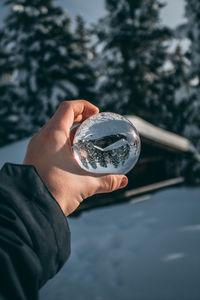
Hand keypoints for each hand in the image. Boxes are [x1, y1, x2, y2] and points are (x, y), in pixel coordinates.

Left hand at [23, 100, 127, 215]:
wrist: (31, 209)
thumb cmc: (55, 193)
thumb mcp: (85, 185)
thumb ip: (106, 181)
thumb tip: (123, 181)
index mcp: (53, 136)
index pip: (68, 108)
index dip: (84, 106)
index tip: (96, 113)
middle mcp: (42, 138)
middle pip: (62, 116)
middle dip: (80, 117)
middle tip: (94, 124)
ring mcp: (37, 147)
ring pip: (55, 129)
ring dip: (71, 129)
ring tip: (86, 138)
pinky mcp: (35, 157)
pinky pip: (50, 141)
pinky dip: (64, 140)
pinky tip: (74, 153)